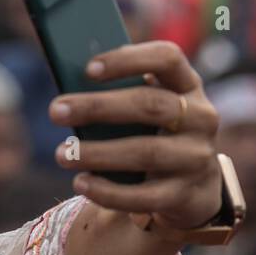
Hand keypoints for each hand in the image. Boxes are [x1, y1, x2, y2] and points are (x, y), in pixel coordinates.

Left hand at [49, 40, 222, 234]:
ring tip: (62, 155)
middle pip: (151, 105)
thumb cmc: (151, 134)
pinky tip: (82, 183)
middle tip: (55, 111)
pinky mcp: (187, 195)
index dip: (128, 60)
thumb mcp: (144, 108)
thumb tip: (68, 88)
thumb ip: (117, 94)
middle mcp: (200, 118)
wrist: (192, 187)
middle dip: (97, 107)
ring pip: (147, 152)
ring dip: (98, 153)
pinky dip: (110, 192)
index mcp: (186, 85)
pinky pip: (147, 196)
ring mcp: (198, 158)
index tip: (88, 69)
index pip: (167, 58)